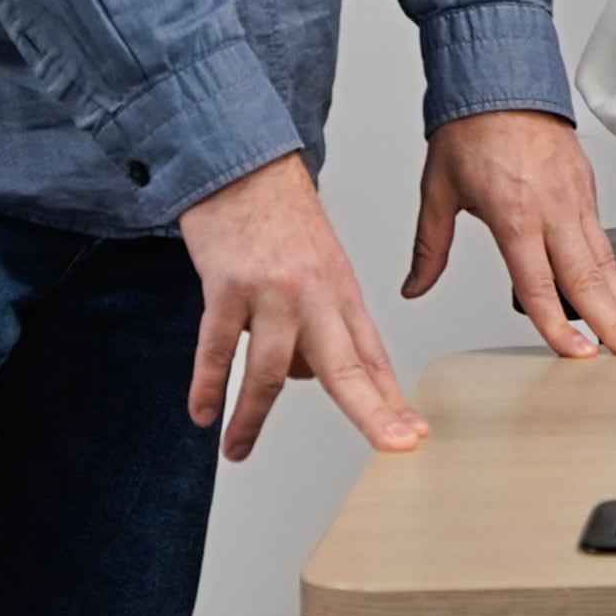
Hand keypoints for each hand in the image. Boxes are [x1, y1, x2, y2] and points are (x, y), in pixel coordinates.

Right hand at [176, 154, 424, 459]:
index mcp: (341, 292)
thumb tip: (302, 377)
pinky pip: (217, 346)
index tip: (412, 435)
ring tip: (238, 451)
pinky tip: (203, 412)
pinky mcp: (228, 284)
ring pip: (272, 369)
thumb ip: (316, 324)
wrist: (244, 164)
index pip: (372, 358)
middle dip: (371, 412)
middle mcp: (315, 294)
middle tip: (391, 444)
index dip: (390, 400)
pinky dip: (208, 385)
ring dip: (253, 418)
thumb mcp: (317, 267)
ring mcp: (272, 290)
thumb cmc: (281, 217)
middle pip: (345, 366)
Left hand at [403, 109, 615, 358]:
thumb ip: (429, 247)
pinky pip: (604, 236)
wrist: (500, 77)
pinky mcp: (587, 186)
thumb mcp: (438, 191)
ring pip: (605, 259)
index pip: (539, 283)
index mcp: (514, 213)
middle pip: (587, 277)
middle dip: (612, 321)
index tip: (576, 353)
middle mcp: (552, 207)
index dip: (558, 324)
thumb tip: (414, 286)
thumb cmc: (469, 128)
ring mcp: (575, 196)